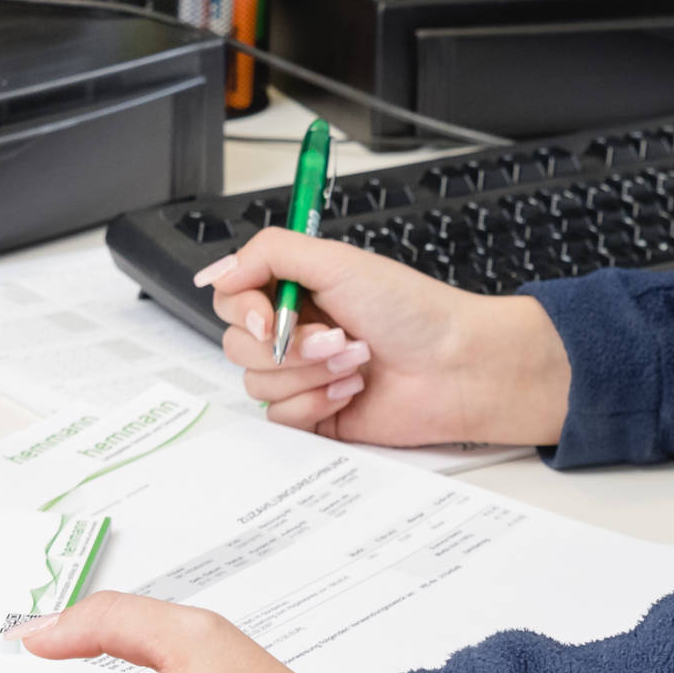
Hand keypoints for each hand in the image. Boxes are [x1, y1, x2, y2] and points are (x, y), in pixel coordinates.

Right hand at [200, 227, 571, 448]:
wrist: (457, 367)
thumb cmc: (413, 311)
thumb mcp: (337, 261)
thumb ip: (268, 254)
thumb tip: (216, 270)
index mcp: (297, 290)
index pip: (232, 297)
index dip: (241, 308)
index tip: (266, 315)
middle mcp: (297, 331)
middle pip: (238, 344)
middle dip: (289, 345)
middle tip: (335, 336)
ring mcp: (305, 375)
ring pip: (257, 383)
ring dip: (308, 373)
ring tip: (355, 361)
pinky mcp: (316, 415)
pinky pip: (280, 418)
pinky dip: (314, 403)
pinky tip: (352, 390)